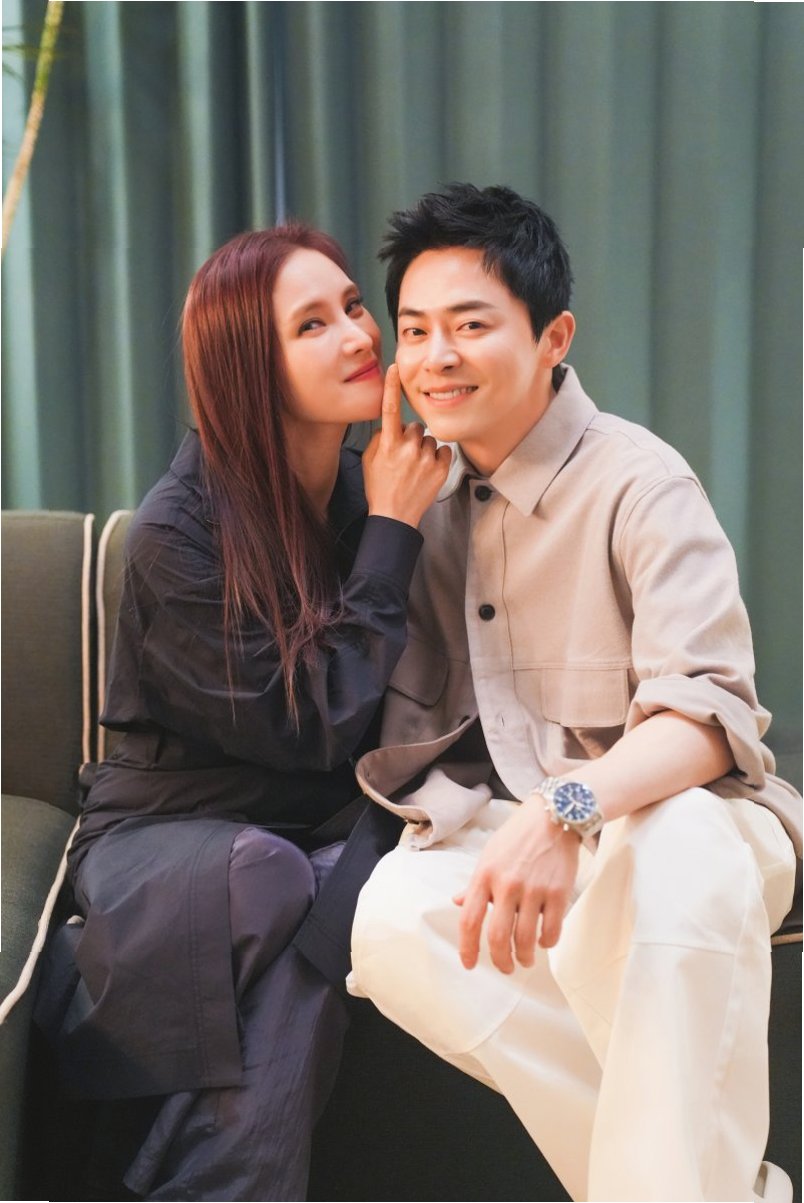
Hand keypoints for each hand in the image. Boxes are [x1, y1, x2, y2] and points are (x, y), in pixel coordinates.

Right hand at [362, 365, 451, 527]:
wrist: (395, 516)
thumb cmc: (380, 488)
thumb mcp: (369, 461)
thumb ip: (379, 438)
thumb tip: (390, 425)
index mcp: (388, 445)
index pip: (389, 409)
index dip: (391, 387)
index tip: (394, 368)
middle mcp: (407, 449)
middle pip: (415, 427)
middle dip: (411, 437)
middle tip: (405, 457)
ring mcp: (426, 459)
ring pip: (429, 439)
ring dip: (424, 449)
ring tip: (415, 468)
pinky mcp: (441, 468)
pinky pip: (443, 450)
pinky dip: (437, 458)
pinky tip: (427, 470)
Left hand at [453, 800, 579, 973]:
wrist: (554, 815)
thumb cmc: (518, 836)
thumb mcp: (489, 855)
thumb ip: (475, 883)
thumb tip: (458, 902)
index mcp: (484, 876)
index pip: (469, 921)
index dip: (467, 949)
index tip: (470, 964)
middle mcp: (507, 885)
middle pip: (498, 938)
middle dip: (501, 962)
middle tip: (505, 968)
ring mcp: (534, 889)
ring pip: (526, 940)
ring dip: (526, 957)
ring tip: (526, 960)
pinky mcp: (559, 892)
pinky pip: (552, 930)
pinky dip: (547, 943)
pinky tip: (544, 941)